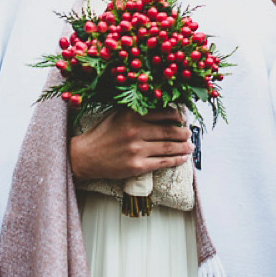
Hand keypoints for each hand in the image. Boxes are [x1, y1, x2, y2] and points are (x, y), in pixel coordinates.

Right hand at [69, 107, 191, 179]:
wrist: (85, 156)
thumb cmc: (102, 134)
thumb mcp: (118, 114)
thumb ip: (139, 111)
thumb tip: (164, 110)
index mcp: (132, 114)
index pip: (164, 113)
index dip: (177, 116)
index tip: (182, 119)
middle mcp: (135, 130)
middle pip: (170, 130)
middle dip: (184, 133)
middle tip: (189, 134)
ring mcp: (137, 149)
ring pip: (169, 147)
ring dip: (184, 147)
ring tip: (190, 146)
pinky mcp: (137, 165)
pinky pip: (162, 162)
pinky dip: (176, 160)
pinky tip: (183, 158)